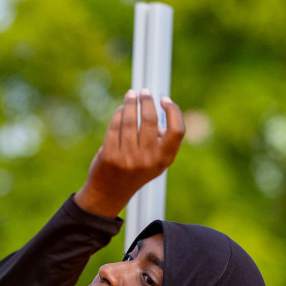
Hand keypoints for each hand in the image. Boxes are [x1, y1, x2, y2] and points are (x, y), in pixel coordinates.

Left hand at [73, 90, 184, 218]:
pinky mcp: (109, 156)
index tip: (164, 99)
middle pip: (150, 120)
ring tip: (131, 94)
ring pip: (130, 121)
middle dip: (147, 101)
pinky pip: (115, 127)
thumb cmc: (136, 171)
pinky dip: (118, 114)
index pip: (177, 130)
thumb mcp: (156, 162)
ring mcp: (128, 158)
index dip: (173, 111)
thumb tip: (158, 113)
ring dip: (130, 103)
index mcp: (164, 160)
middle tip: (144, 91)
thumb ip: (162, 141)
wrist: (109, 194)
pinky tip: (121, 109)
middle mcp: (148, 159)